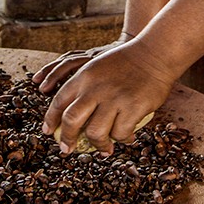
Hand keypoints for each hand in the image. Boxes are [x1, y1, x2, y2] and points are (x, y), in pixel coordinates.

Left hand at [42, 40, 178, 155]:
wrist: (154, 54)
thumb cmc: (126, 63)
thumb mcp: (96, 67)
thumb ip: (84, 88)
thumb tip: (72, 117)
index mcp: (83, 77)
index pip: (59, 101)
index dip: (51, 120)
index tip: (49, 131)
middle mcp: (95, 88)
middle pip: (71, 120)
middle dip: (67, 139)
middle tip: (68, 149)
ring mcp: (114, 98)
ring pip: (95, 133)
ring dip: (98, 145)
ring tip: (104, 149)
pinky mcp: (132, 107)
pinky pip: (120, 134)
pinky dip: (122, 139)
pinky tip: (127, 136)